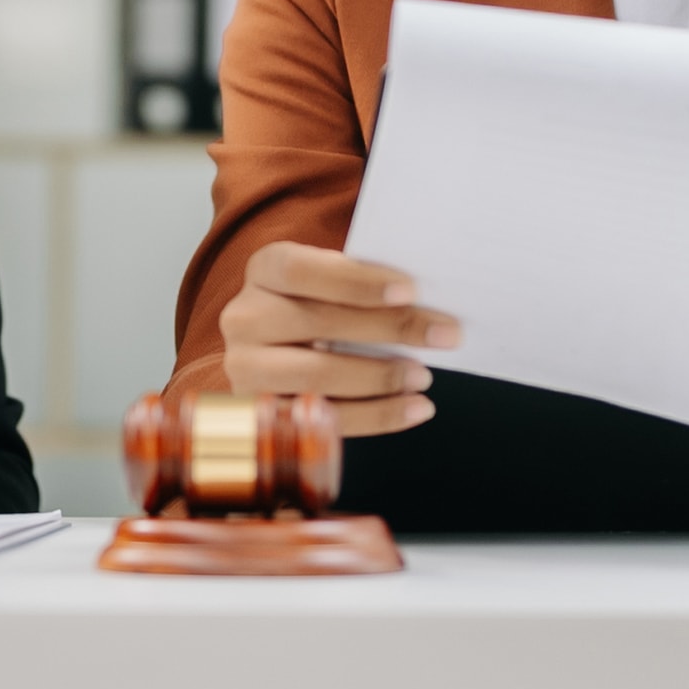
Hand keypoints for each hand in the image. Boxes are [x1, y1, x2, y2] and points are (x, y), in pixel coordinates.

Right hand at [216, 241, 450, 437]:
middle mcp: (244, 317)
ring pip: (316, 376)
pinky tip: (413, 409)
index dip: (354, 281)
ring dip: (380, 377)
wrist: (273, 352)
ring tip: (423, 377)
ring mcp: (245, 369)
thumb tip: (425, 299)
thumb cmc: (317, 306)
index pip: (301, 270)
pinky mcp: (263, 413)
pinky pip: (323, 419)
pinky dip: (376, 416)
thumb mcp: (327, 282)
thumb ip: (361, 283)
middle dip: (390, 329)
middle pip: (317, 323)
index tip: (409, 290)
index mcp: (264, 269)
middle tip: (444, 335)